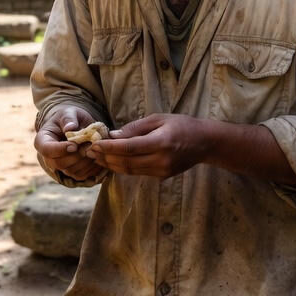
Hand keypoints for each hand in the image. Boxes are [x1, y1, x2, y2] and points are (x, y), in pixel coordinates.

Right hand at [35, 106, 103, 181]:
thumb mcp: (68, 112)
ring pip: (71, 171)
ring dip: (86, 161)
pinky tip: (98, 156)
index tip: (74, 145)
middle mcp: (48, 156)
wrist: (76, 125)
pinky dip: (92, 167)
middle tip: (89, 145)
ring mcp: (60, 166)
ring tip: (94, 148)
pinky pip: (81, 175)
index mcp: (42, 140)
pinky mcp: (72, 171)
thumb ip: (69, 118)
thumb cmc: (69, 117)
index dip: (61, 149)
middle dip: (77, 155)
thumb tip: (70, 128)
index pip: (47, 150)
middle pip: (59, 163)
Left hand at [84, 114, 207, 178]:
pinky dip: (123, 168)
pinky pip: (138, 172)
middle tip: (90, 152)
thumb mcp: (159, 119)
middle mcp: (161, 160)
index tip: (94, 144)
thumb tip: (113, 135)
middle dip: (106, 158)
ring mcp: (162, 171)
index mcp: (161, 142)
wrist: (205, 143)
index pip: (129, 147)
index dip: (109, 147)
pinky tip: (112, 162)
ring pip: (130, 171)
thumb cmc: (181, 125)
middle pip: (127, 162)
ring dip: (111, 165)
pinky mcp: (162, 176)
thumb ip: (135, 127)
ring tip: (97, 158)